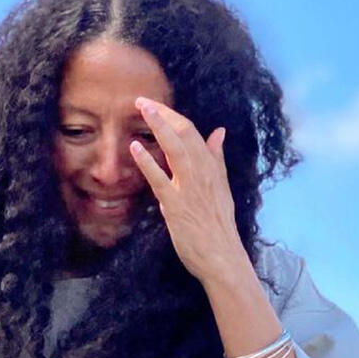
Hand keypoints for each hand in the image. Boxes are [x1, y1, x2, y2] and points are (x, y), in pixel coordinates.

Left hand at [130, 96, 245, 281]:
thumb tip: (219, 132)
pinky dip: (148, 162)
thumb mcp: (222, 187)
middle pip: (184, 133)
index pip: (193, 132)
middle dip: (163, 114)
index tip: (156, 105)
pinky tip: (135, 148)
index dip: (173, 116)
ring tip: (142, 109)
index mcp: (212, 168)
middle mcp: (203, 173)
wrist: (223, 257)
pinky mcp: (177, 206)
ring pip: (175, 149)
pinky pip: (161, 179)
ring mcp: (190, 188)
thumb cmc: (219, 225)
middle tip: (141, 100)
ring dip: (158, 126)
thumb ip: (216, 159)